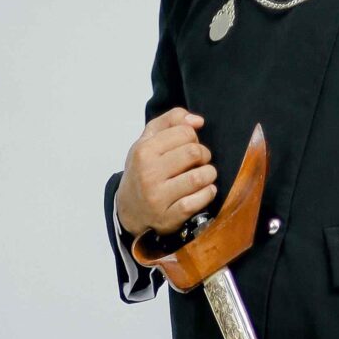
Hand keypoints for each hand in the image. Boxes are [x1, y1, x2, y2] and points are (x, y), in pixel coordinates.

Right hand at [114, 109, 216, 237]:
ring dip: (209, 174)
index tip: (189, 146)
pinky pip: (198, 201)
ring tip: (205, 176)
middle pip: (194, 152)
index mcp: (144, 151)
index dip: (193, 137)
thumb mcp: (147, 141)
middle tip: (200, 162)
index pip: (185, 132)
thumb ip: (170, 121)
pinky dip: (208, 193)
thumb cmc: (143, 170)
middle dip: (204, 155)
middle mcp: (148, 174)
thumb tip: (198, 121)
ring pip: (199, 177)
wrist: (129, 210)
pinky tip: (205, 191)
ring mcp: (158, 197)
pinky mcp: (169, 217)